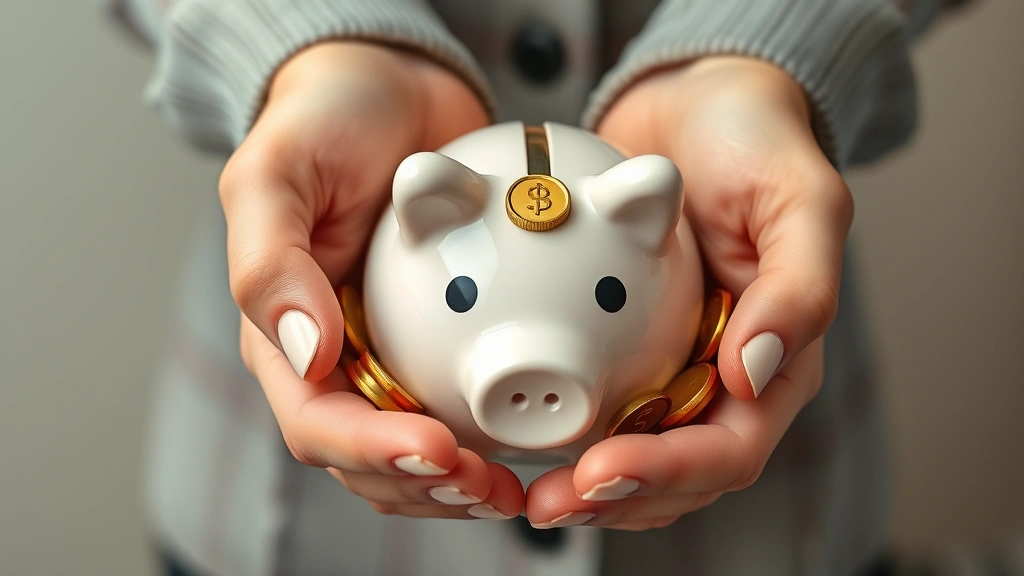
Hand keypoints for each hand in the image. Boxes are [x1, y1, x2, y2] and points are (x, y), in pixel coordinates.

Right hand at [226, 42, 523, 519]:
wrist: (393, 89)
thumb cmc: (325, 120)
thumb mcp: (277, 170)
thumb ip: (271, 258)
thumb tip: (300, 351)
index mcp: (283, 332)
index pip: (317, 420)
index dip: (371, 450)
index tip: (435, 449)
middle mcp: (334, 358)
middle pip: (368, 458)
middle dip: (424, 485)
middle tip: (486, 483)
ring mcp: (390, 354)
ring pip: (417, 453)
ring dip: (460, 484)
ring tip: (514, 485)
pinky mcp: (441, 341)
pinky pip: (464, 405)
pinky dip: (492, 434)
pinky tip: (534, 437)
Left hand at [524, 57, 851, 528]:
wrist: (695, 104)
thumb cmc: (756, 143)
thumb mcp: (798, 197)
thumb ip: (798, 285)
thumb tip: (756, 373)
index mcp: (777, 360)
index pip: (729, 446)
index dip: (670, 472)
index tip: (601, 468)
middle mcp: (723, 377)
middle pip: (676, 472)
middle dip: (616, 497)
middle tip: (549, 501)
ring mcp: (670, 365)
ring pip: (631, 454)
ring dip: (583, 485)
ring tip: (524, 490)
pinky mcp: (623, 345)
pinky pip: (593, 404)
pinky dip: (560, 428)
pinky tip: (511, 429)